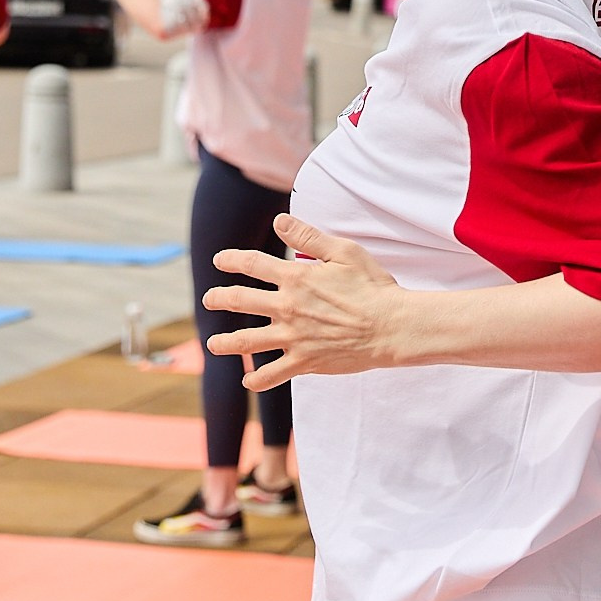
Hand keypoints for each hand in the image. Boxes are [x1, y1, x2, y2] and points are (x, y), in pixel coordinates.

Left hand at [204, 215, 408, 386]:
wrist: (391, 327)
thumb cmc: (373, 286)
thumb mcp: (343, 252)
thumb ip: (308, 237)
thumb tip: (280, 221)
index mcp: (296, 278)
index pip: (253, 264)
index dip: (232, 260)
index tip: (219, 261)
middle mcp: (288, 307)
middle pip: (241, 301)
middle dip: (219, 299)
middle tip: (208, 300)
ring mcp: (294, 337)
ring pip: (248, 341)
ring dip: (225, 342)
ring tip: (212, 344)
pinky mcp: (305, 362)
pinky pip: (272, 374)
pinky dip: (257, 379)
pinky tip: (248, 380)